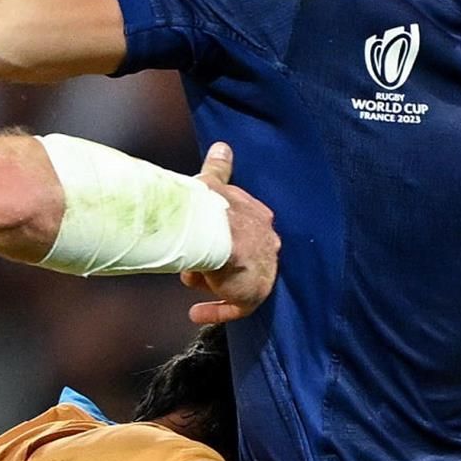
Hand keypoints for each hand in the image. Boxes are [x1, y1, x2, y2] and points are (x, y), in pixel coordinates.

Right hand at [181, 143, 278, 324]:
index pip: (248, 234)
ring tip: (192, 277)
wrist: (215, 231)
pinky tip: (196, 314)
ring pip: (237, 282)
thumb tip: (221, 147)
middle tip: (197, 264)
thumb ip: (220, 168)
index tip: (209, 247)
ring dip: (212, 282)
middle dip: (219, 265)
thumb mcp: (215, 184)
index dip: (227, 241)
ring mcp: (263, 273)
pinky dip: (216, 311)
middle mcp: (268, 247)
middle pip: (244, 261)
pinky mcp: (253, 295)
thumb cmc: (211, 207)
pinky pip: (236, 308)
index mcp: (262, 221)